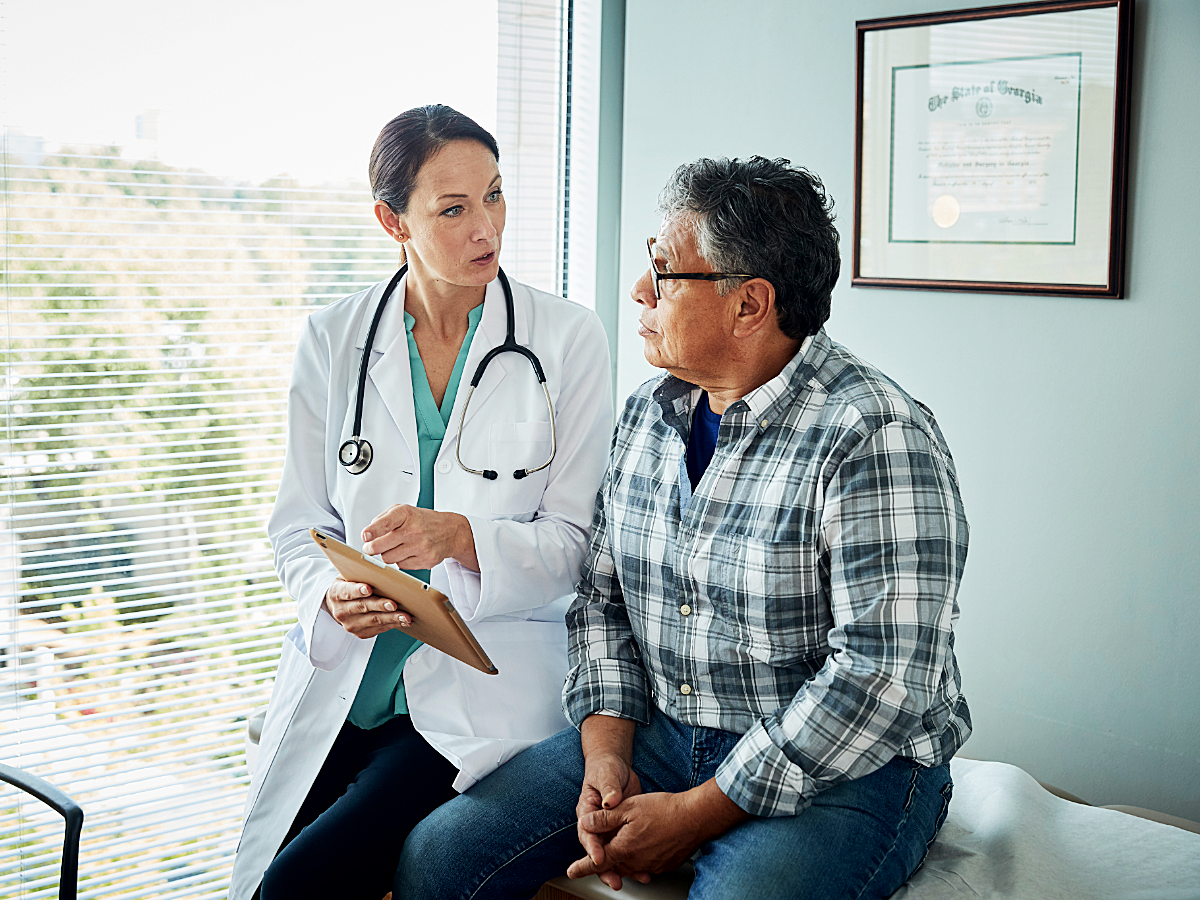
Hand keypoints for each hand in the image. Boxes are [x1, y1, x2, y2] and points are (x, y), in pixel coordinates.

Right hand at [323, 576, 410, 638]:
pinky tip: (403, 621)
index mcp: (336, 592)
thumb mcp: (350, 576)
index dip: (357, 590)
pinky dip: (393, 624)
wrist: (340, 605)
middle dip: (379, 606)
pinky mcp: (361, 633)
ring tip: (405, 616)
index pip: (346, 591)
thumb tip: (383, 571)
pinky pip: (379, 629)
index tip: (368, 589)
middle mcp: (341, 611)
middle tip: (393, 604)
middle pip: (363, 607)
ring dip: (391, 618)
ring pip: (373, 620)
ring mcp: (350, 624)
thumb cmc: (350, 586)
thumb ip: (362, 574)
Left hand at [361, 505, 477, 571]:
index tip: (365, 536)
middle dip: (371, 548)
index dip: (373, 531)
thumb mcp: (403, 511)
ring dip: (387, 555)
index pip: (386, 523)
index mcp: (406, 514)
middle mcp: (414, 530)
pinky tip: (408, 553)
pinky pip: (401, 566)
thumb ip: (383, 519)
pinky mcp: (426, 560)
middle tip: (370, 548)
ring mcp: (421, 546)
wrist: (449, 531)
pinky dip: (400, 561)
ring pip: (389, 559)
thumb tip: (369, 535)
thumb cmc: (422, 521)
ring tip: (394, 548)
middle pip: (382, 546)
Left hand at [567, 780, 750, 885]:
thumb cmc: (664, 810)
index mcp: (623, 848)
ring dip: (625, 859)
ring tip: (628, 844)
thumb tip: (586, 823)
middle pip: (615, 865)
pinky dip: (641, 858)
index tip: (571, 872)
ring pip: (631, 866)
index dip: (581, 867)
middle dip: (607, 860)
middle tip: (602, 854)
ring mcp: (652, 866)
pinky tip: (646, 844)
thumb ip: (604, 818)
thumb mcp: (627, 807)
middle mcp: (636, 862)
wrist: (695, 817)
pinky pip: (646, 865)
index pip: (596, 861)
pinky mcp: (665, 865)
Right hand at [575, 752, 647, 889]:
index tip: (599, 858)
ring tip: (633, 879)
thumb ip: (608, 788)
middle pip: (598, 850)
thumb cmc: (606, 769)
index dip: (592, 846)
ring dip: (620, 869)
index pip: (587, 832)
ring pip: (612, 853)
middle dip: (604, 868)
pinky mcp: (623, 831)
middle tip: (614, 880)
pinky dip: (633, 860)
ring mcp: (609, 829)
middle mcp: (596, 825)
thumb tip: (609, 801)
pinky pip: (625, 848)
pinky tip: (644, 869)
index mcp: (587, 812)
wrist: (616, 768)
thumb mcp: (606, 775)